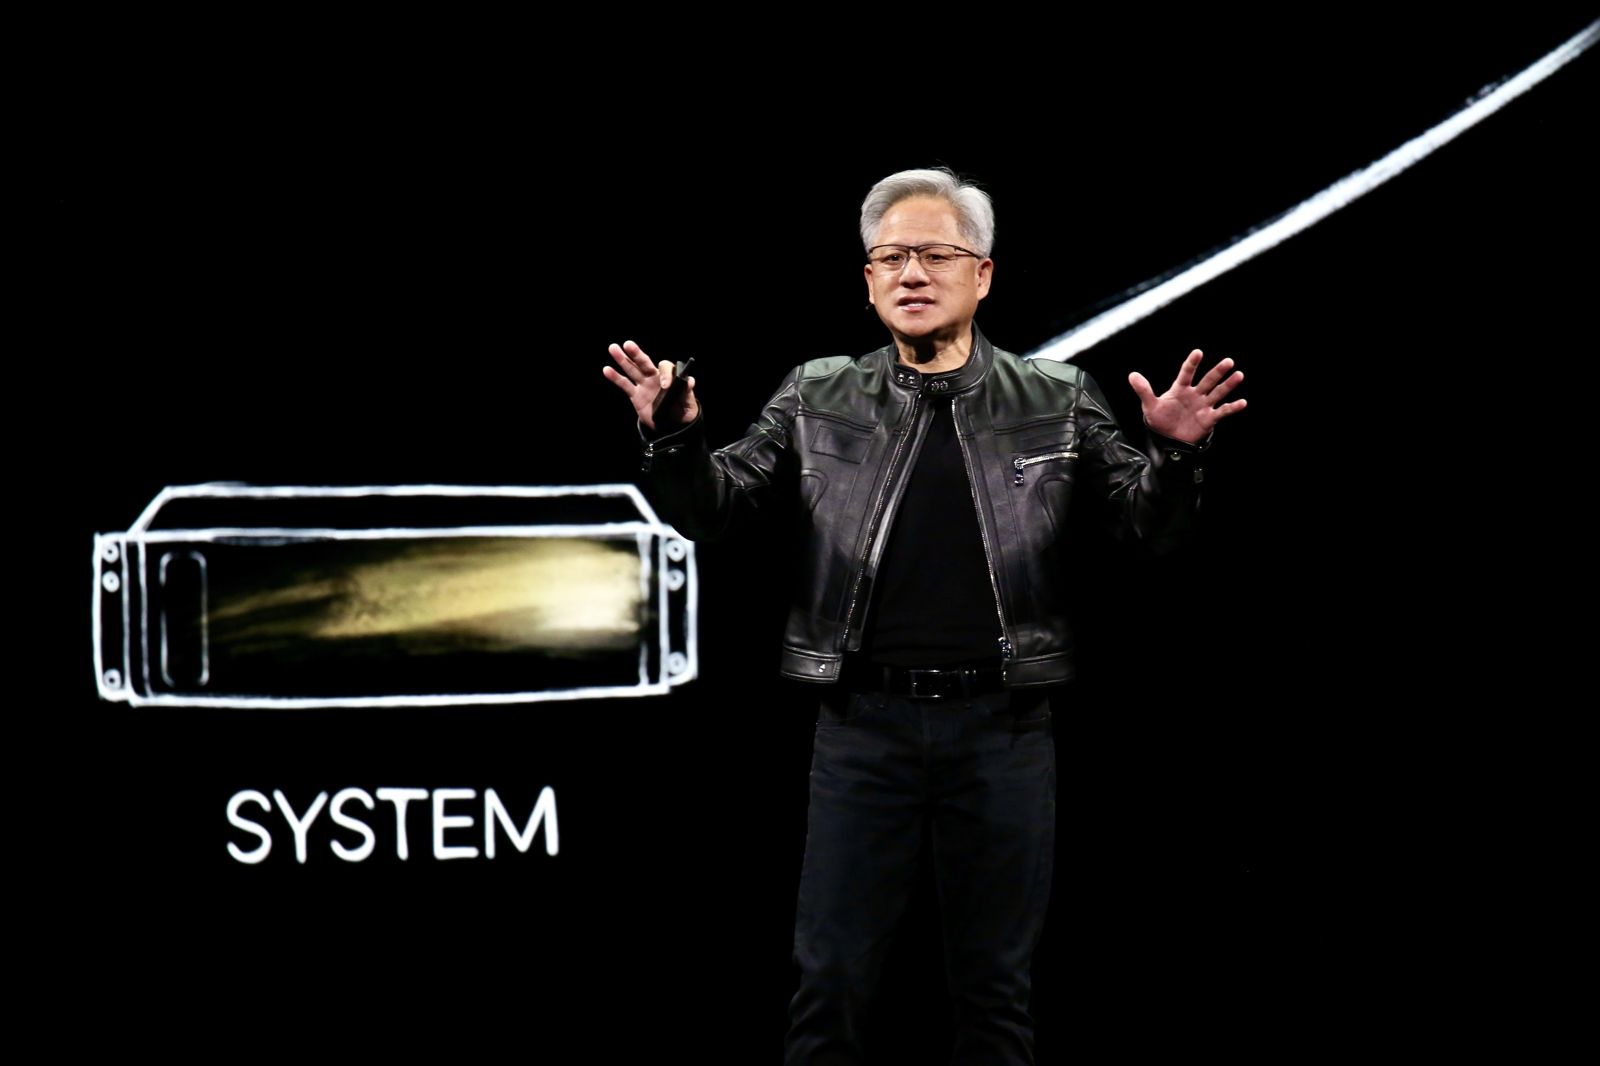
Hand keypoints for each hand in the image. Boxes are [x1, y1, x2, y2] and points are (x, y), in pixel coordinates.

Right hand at [604, 339, 698, 432]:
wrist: (671, 424)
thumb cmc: (683, 411)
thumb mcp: (689, 403)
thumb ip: (687, 392)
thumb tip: (690, 381)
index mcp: (669, 378)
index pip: (665, 368)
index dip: (665, 374)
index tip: (665, 386)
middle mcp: (655, 378)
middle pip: (645, 362)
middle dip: (637, 354)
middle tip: (628, 344)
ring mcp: (644, 385)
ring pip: (632, 370)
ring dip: (622, 359)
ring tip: (613, 348)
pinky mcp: (635, 395)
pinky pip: (625, 385)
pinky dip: (615, 378)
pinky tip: (607, 370)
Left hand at [1128, 349, 1245, 444]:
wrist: (1168, 440)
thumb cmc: (1159, 421)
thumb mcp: (1150, 406)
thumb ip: (1143, 390)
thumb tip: (1132, 375)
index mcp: (1180, 389)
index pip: (1187, 373)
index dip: (1192, 363)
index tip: (1198, 352)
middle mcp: (1194, 394)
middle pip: (1207, 380)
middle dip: (1218, 371)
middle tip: (1228, 361)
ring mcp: (1203, 405)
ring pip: (1218, 392)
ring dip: (1228, 384)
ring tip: (1239, 375)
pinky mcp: (1209, 418)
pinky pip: (1223, 411)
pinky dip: (1233, 407)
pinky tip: (1242, 402)